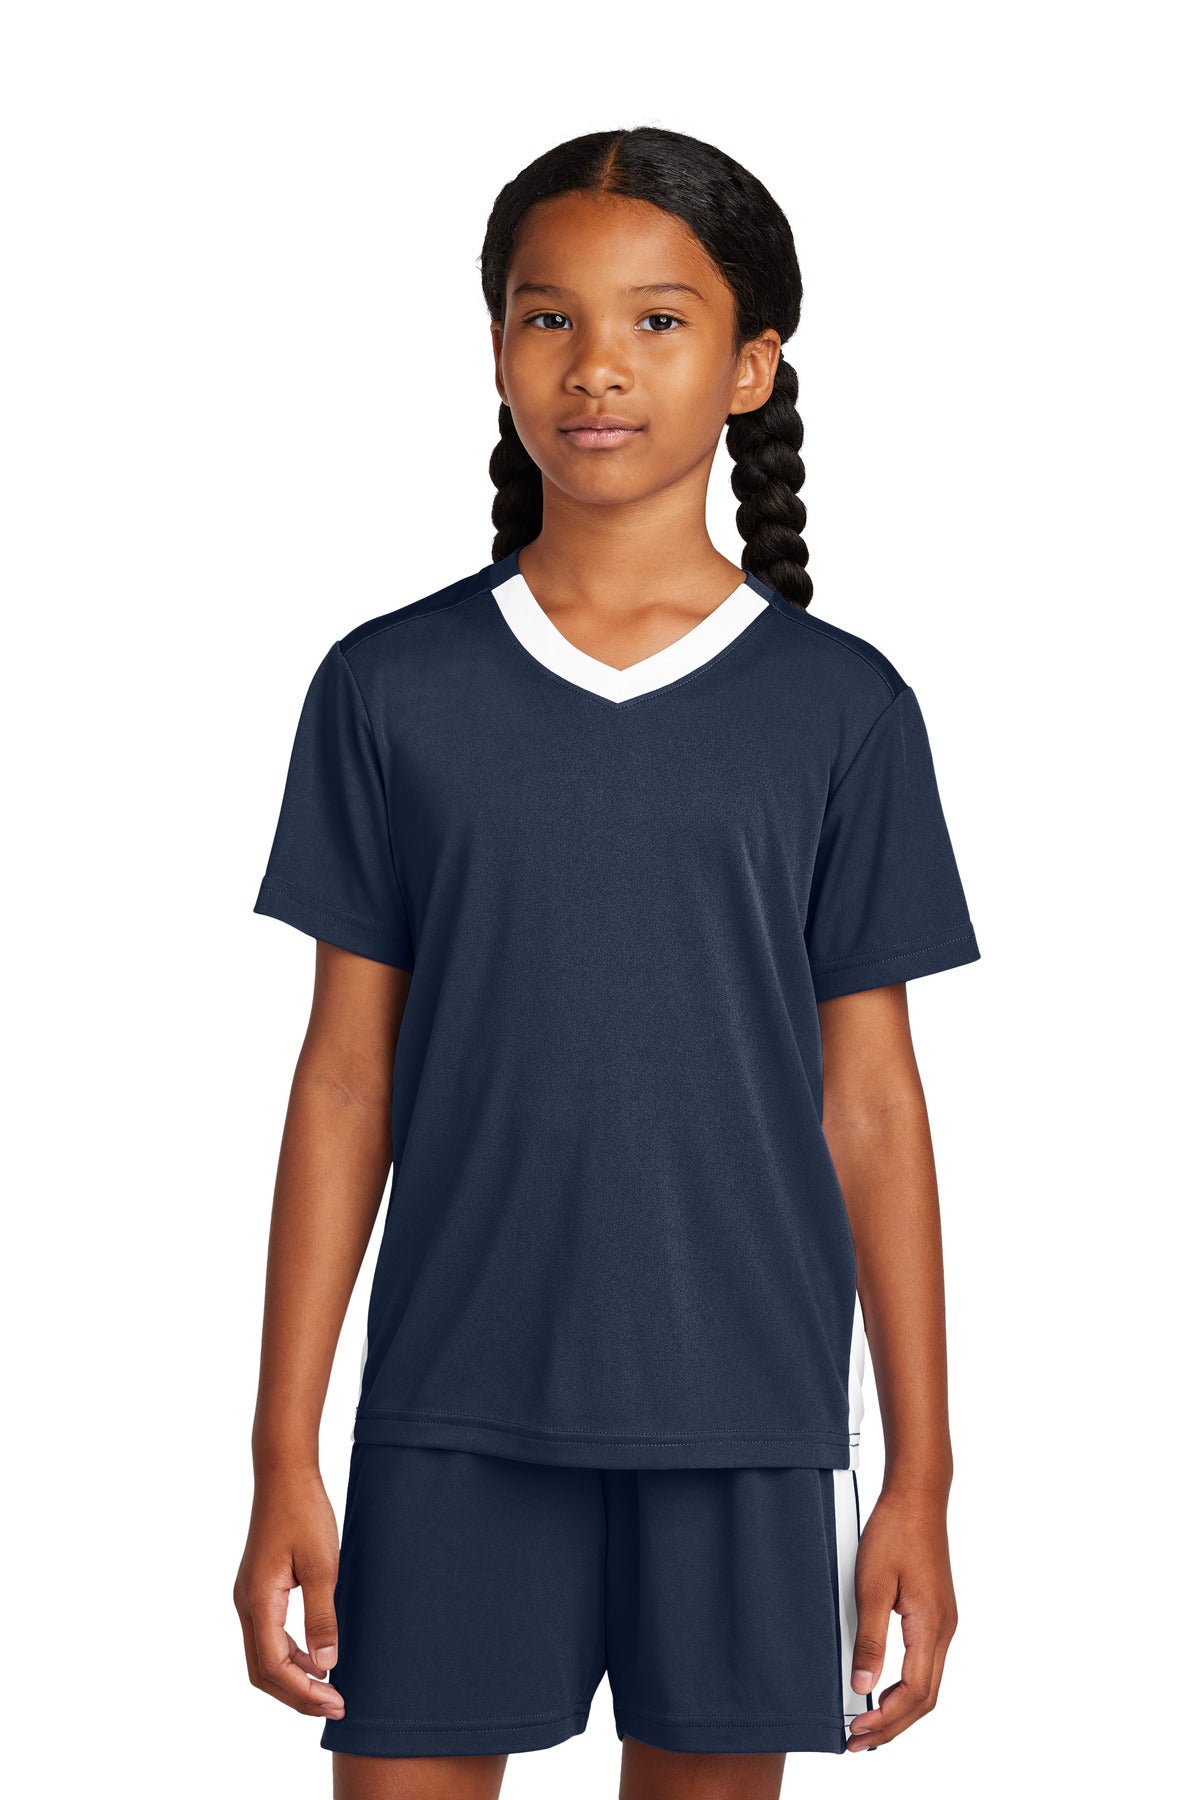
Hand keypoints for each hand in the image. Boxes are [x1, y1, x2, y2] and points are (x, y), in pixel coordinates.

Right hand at [233, 1465, 345, 1720]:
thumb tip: (327, 1663)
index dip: (304, 1692)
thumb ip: (322, 1615)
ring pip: (262, 1656)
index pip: (274, 1666)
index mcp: (258, 1601)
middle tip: (335, 1706)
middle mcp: (245, 1604)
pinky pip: (267, 1636)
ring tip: (328, 1689)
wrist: (284, 1474)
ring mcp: (248, 1597)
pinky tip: (315, 1657)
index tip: (336, 1702)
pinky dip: (289, 1656)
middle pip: (262, 1671)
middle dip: (296, 1695)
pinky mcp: (257, 1589)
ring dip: (292, 1678)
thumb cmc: (304, 1512)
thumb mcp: (323, 1565)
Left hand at [845, 1484, 957, 1750]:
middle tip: (857, 1741)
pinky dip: (906, 1688)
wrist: (918, 1495)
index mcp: (930, 1625)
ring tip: (868, 1725)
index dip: (885, 1719)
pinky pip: (926, 1664)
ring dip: (900, 1710)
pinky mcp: (936, 1613)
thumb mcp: (872, 1584)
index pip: (913, 1693)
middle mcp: (944, 1629)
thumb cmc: (895, 1531)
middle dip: (892, 1725)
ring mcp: (944, 1622)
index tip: (856, 1732)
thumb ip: (869, 1637)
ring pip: (928, 1684)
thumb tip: (861, 1684)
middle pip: (924, 1698)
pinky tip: (884, 1689)